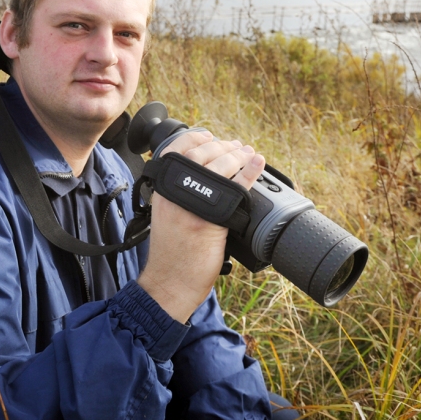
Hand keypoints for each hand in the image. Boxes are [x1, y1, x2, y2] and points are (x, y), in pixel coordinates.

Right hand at [137, 130, 264, 322]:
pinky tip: (258, 164)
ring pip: (220, 166)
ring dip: (239, 155)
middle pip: (203, 153)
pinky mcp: (210, 220)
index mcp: (163, 188)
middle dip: (224, 146)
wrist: (170, 283)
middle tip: (238, 147)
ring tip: (249, 154)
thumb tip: (206, 175)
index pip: (176, 148)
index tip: (211, 136)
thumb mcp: (167, 213)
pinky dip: (250, 172)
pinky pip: (235, 188)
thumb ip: (180, 193)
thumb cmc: (171, 254)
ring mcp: (192, 205)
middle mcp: (174, 192)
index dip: (196, 137)